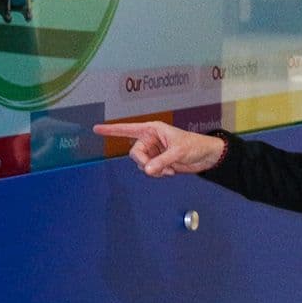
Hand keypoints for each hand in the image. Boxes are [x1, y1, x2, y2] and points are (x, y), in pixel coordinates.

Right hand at [92, 121, 224, 176]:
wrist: (205, 157)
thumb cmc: (194, 145)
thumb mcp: (178, 152)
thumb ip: (161, 161)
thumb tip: (147, 170)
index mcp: (152, 130)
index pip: (127, 129)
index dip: (111, 130)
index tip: (96, 129)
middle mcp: (150, 140)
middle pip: (134, 153)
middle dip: (145, 162)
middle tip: (158, 168)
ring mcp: (153, 152)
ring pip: (141, 164)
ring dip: (154, 170)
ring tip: (169, 168)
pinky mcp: (157, 162)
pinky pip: (149, 171)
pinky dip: (158, 174)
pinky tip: (170, 171)